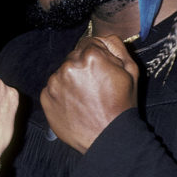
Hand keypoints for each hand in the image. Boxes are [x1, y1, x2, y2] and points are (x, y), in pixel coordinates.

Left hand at [40, 35, 138, 153]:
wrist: (109, 138)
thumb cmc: (121, 106)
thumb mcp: (131, 71)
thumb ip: (116, 47)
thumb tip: (103, 38)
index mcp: (91, 56)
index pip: (89, 43)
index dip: (97, 56)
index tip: (101, 70)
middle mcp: (69, 65)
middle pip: (74, 58)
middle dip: (83, 68)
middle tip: (94, 87)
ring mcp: (54, 81)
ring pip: (62, 73)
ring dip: (71, 81)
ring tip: (85, 98)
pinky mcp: (46, 96)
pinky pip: (52, 89)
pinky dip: (61, 94)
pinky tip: (74, 106)